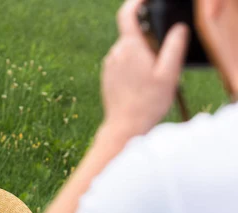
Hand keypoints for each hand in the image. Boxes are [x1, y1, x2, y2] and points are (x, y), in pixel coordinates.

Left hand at [101, 0, 189, 140]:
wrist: (124, 126)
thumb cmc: (148, 102)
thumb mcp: (169, 73)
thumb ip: (173, 47)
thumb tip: (178, 28)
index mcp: (129, 47)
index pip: (127, 14)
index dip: (136, 2)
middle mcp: (115, 53)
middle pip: (133, 36)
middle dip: (148, 43)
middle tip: (160, 66)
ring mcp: (109, 65)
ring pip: (128, 52)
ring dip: (141, 59)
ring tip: (150, 82)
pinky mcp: (106, 77)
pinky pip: (122, 65)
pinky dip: (133, 70)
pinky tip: (140, 88)